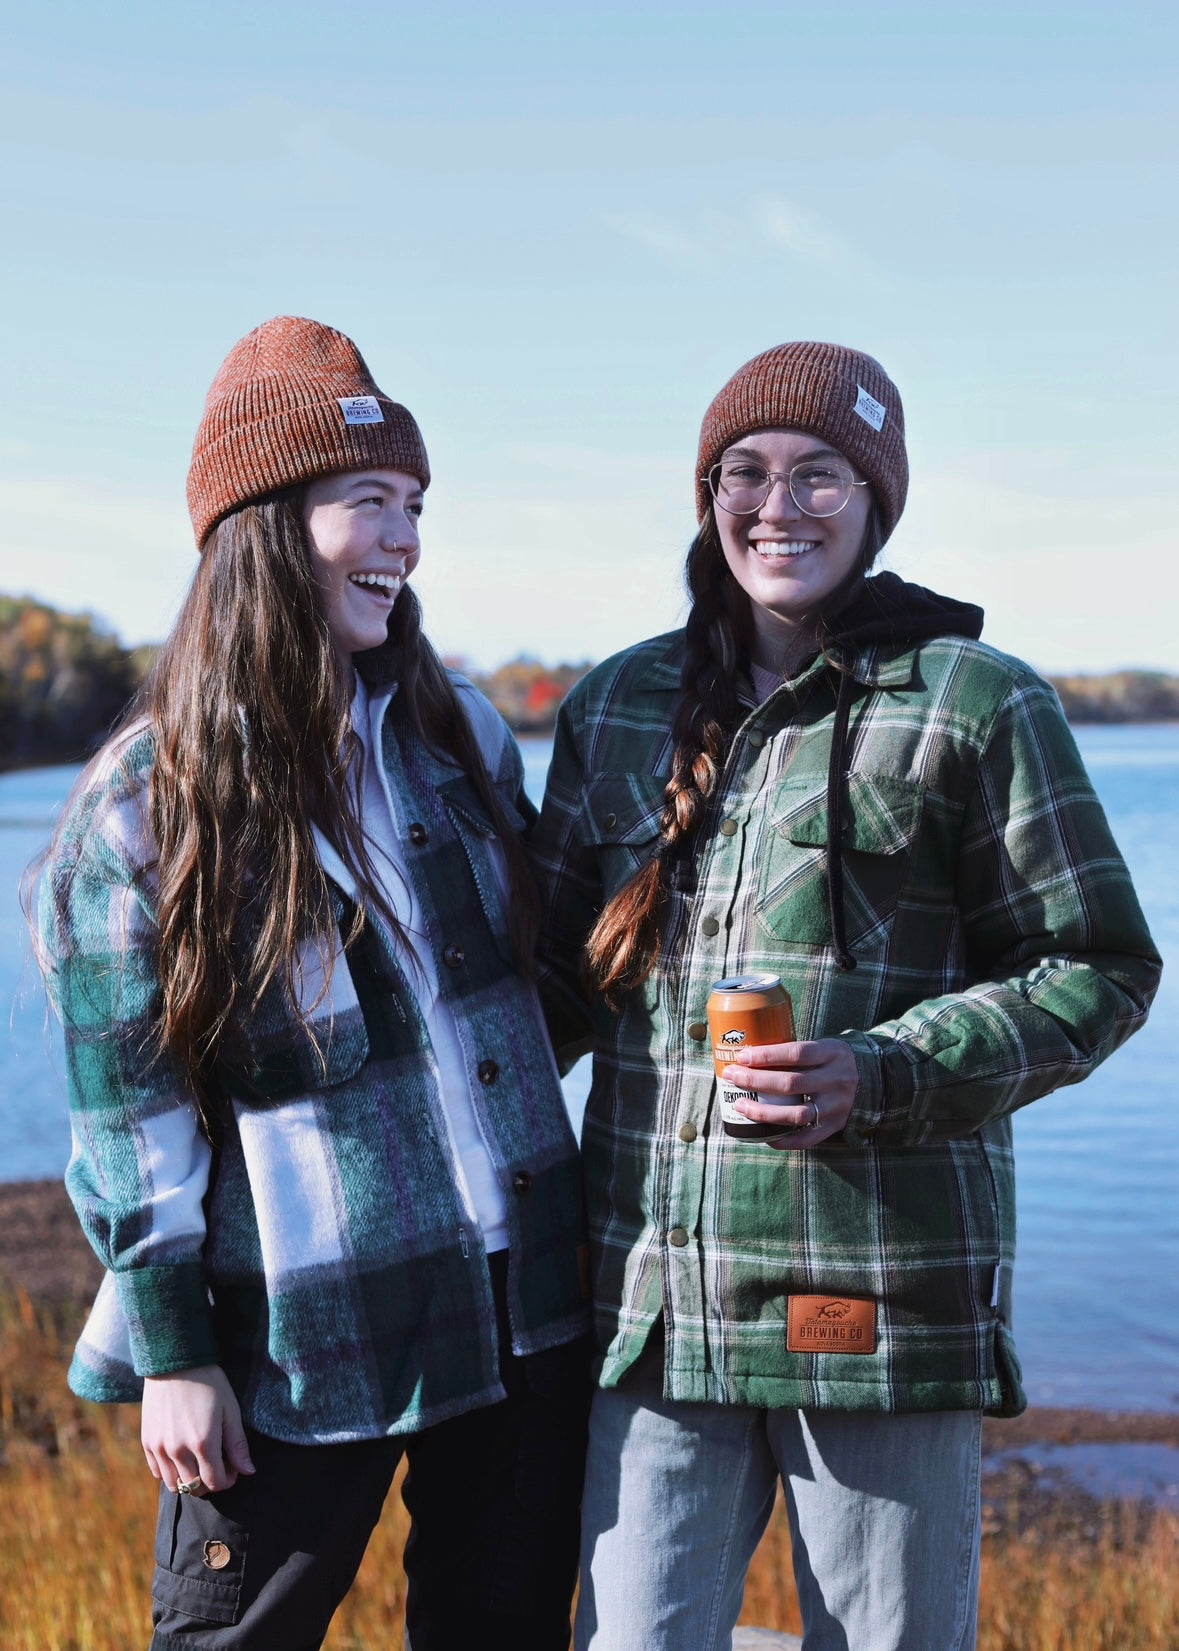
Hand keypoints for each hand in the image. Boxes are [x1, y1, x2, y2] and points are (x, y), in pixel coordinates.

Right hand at [141, 1365, 255, 1494]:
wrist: (174, 1362)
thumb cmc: (208, 1382)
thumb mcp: (230, 1409)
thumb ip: (237, 1444)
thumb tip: (248, 1471)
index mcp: (203, 1442)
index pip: (216, 1482)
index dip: (228, 1479)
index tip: (232, 1467)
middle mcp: (178, 1450)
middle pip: (195, 1488)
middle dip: (210, 1482)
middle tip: (218, 1464)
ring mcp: (159, 1447)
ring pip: (174, 1484)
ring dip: (189, 1480)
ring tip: (199, 1462)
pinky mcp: (147, 1442)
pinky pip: (157, 1472)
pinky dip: (170, 1472)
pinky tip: (181, 1456)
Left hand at [721, 1037, 859, 1150]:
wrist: (875, 1079)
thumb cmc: (833, 1060)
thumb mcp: (823, 1046)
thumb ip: (796, 1052)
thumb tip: (748, 1055)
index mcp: (832, 1053)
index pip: (796, 1053)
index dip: (767, 1055)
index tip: (742, 1056)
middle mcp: (836, 1080)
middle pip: (791, 1083)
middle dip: (756, 1080)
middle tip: (731, 1076)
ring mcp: (837, 1106)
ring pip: (796, 1114)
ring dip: (764, 1112)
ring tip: (740, 1106)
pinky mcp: (835, 1126)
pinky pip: (807, 1139)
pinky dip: (783, 1140)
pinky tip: (763, 1136)